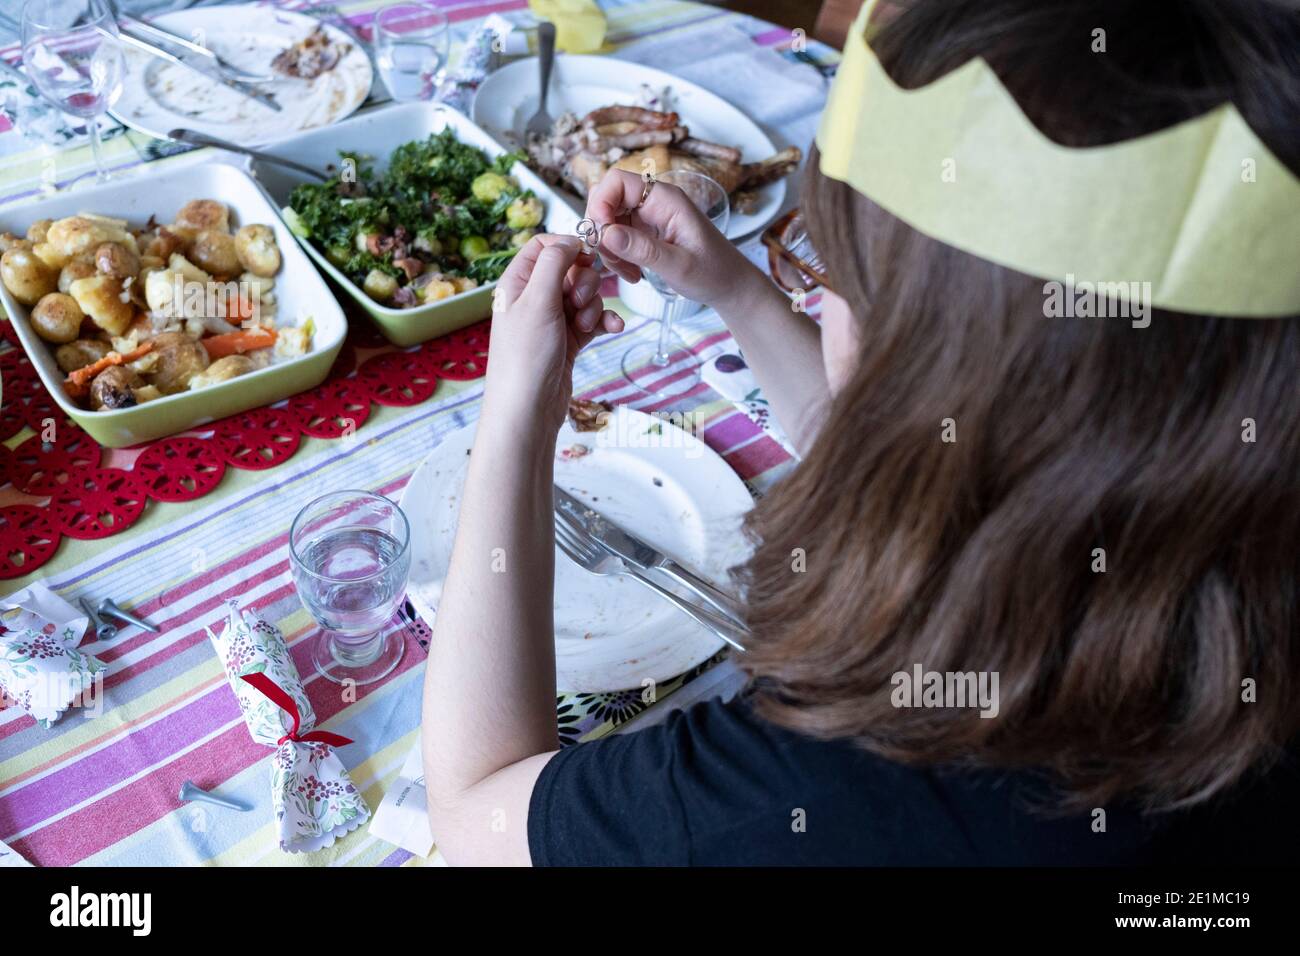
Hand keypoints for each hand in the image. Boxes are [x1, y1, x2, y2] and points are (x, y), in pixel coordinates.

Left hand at [482, 234, 623, 432]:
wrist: (528, 409)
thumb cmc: (525, 357)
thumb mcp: (537, 300)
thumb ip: (553, 263)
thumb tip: (569, 239)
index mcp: (517, 282)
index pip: (544, 245)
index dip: (568, 247)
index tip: (586, 257)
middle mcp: (534, 297)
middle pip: (570, 268)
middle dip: (584, 282)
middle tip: (577, 302)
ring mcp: (553, 319)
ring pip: (585, 294)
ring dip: (594, 305)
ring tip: (584, 327)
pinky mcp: (569, 339)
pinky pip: (593, 319)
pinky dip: (604, 321)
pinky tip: (613, 328)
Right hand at [585, 168, 755, 309]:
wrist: (730, 286)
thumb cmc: (714, 273)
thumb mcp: (679, 265)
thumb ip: (643, 249)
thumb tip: (606, 233)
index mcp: (666, 199)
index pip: (617, 181)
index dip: (601, 203)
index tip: (602, 236)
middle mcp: (654, 202)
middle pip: (607, 199)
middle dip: (601, 230)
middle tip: (612, 260)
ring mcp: (648, 217)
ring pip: (609, 221)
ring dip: (609, 248)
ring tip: (629, 274)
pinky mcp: (645, 233)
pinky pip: (618, 237)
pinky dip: (617, 256)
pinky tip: (632, 274)